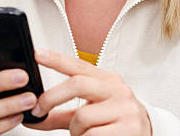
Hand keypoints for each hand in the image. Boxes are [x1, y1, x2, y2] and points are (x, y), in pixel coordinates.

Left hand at [25, 49, 151, 135]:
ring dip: (74, 131)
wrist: (147, 135)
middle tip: (38, 110)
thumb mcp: (89, 112)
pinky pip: (92, 135)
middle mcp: (117, 90)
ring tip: (83, 134)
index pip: (78, 66)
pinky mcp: (129, 130)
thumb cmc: (113, 122)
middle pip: (76, 84)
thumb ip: (60, 113)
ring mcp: (125, 109)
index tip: (38, 53)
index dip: (57, 59)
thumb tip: (32, 117)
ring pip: (82, 117)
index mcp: (107, 80)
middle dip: (51, 98)